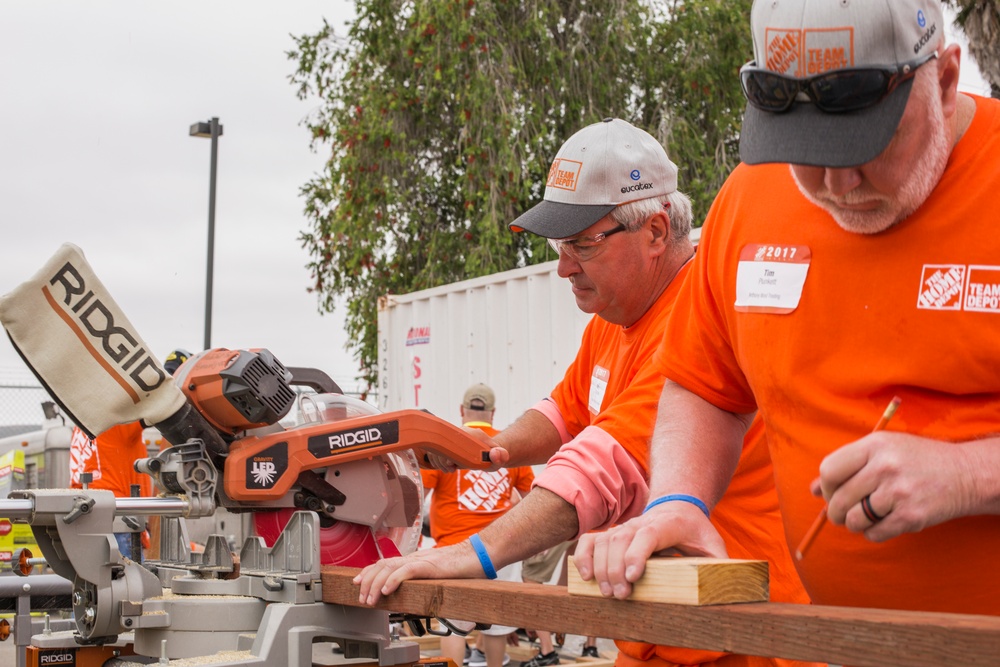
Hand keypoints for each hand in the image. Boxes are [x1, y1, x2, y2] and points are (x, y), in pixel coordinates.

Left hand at [353, 541, 482, 604]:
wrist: (478, 555)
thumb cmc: (462, 566)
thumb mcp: (436, 574)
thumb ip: (422, 578)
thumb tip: (412, 590)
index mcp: (414, 560)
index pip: (385, 563)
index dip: (368, 572)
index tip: (357, 582)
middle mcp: (414, 558)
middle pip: (382, 565)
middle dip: (367, 581)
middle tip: (362, 597)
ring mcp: (421, 560)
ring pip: (390, 568)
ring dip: (377, 584)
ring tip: (371, 598)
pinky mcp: (430, 565)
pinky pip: (407, 571)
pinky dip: (394, 580)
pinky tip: (388, 590)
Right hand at [422, 428, 507, 471]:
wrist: (490, 453)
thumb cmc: (494, 457)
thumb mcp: (499, 459)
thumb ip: (500, 456)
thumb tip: (495, 453)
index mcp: (474, 434)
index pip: (455, 439)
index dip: (449, 452)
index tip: (451, 463)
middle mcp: (463, 432)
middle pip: (443, 442)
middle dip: (442, 458)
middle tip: (451, 468)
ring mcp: (454, 436)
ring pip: (438, 445)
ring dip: (440, 460)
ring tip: (450, 469)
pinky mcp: (449, 442)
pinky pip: (437, 448)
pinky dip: (438, 459)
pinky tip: (446, 467)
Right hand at [572, 502, 727, 599]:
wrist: (678, 506)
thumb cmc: (696, 530)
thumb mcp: (713, 544)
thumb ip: (721, 564)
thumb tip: (730, 588)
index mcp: (668, 524)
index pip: (647, 534)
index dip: (637, 554)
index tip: (634, 577)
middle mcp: (641, 522)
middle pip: (621, 540)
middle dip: (616, 569)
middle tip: (620, 596)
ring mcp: (625, 526)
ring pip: (605, 541)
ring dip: (601, 568)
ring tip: (607, 593)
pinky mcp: (613, 533)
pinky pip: (591, 540)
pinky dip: (583, 556)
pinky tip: (585, 576)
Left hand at [816, 431, 981, 541]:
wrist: (964, 474)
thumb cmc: (914, 460)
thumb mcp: (881, 450)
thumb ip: (846, 466)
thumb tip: (812, 490)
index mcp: (874, 446)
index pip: (829, 470)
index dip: (824, 486)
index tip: (831, 492)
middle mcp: (885, 467)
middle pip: (837, 499)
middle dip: (834, 511)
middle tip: (841, 512)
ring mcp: (898, 493)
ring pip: (853, 520)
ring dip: (853, 523)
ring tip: (864, 515)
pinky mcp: (911, 516)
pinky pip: (873, 534)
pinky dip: (872, 533)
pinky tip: (883, 522)